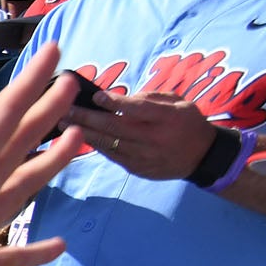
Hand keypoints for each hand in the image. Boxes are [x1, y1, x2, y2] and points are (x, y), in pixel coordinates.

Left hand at [0, 47, 82, 265]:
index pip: (3, 119)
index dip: (29, 86)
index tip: (56, 52)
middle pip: (17, 144)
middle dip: (45, 112)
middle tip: (76, 80)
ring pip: (21, 187)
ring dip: (48, 164)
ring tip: (77, 138)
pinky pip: (14, 255)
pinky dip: (35, 250)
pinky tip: (58, 245)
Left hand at [65, 85, 218, 182]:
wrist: (202, 157)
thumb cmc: (187, 122)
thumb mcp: (178, 103)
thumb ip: (150, 98)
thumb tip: (118, 98)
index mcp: (169, 118)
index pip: (137, 109)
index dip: (115, 103)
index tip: (96, 96)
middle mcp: (155, 138)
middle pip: (115, 127)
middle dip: (87, 118)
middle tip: (65, 110)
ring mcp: (145, 157)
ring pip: (108, 144)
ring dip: (83, 133)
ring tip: (63, 124)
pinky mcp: (138, 169)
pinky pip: (111, 155)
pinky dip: (95, 145)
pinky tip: (78, 137)